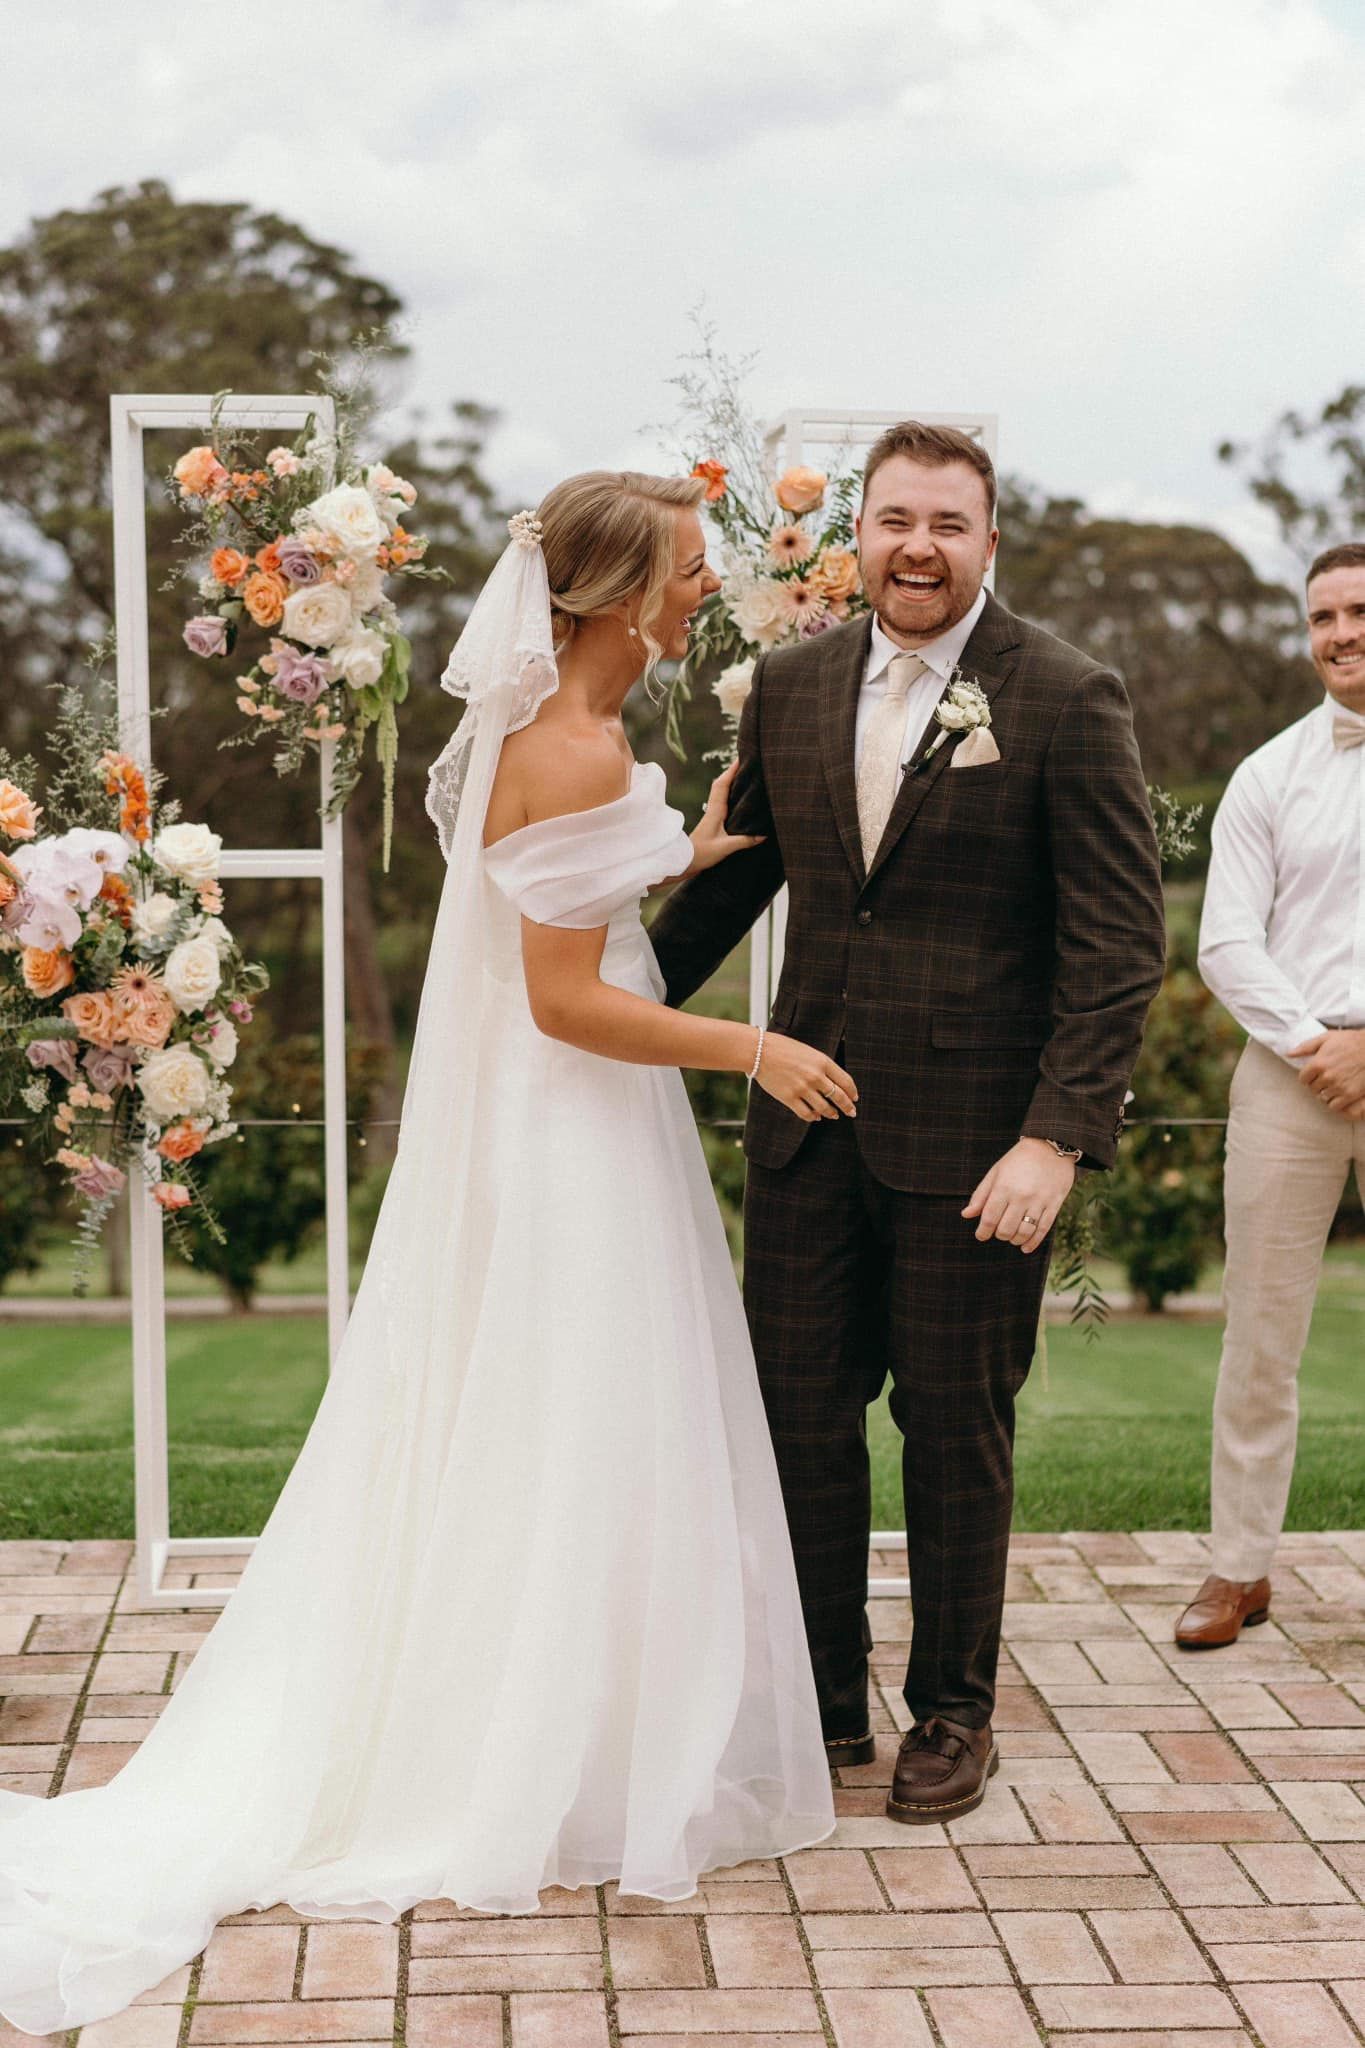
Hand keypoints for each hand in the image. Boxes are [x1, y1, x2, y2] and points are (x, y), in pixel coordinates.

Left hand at [688, 760, 766, 872]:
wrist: (684, 862)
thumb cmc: (701, 854)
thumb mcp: (725, 848)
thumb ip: (744, 840)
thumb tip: (763, 835)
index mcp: (715, 811)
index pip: (722, 785)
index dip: (731, 771)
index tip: (741, 758)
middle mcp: (713, 809)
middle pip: (722, 784)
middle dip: (733, 771)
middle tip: (746, 762)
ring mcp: (713, 815)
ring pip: (722, 792)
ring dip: (732, 782)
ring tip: (746, 775)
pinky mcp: (714, 822)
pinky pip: (723, 802)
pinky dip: (731, 795)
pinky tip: (740, 799)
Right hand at [755, 1033, 857, 1121]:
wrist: (759, 1051)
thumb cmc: (783, 1048)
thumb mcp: (809, 1051)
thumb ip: (821, 1066)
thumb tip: (832, 1083)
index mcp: (822, 1061)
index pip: (846, 1081)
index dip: (852, 1092)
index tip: (855, 1098)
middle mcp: (815, 1076)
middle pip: (838, 1096)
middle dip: (848, 1107)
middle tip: (852, 1112)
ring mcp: (802, 1088)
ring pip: (824, 1108)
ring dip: (832, 1113)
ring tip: (834, 1115)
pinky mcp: (789, 1098)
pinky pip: (806, 1113)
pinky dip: (814, 1117)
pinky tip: (816, 1117)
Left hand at [963, 1137, 1075, 1253]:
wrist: (1050, 1146)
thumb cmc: (1018, 1159)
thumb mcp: (996, 1172)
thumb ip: (981, 1195)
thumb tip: (966, 1215)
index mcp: (1003, 1187)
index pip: (989, 1218)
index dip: (983, 1231)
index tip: (981, 1235)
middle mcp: (1021, 1196)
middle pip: (1006, 1229)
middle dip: (999, 1235)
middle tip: (998, 1232)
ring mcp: (1039, 1201)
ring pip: (1024, 1232)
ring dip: (1014, 1240)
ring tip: (1011, 1237)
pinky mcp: (1054, 1204)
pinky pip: (1043, 1229)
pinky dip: (1033, 1242)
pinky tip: (1025, 1247)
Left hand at [1288, 1029, 1364, 1116]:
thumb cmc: (1351, 1041)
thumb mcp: (1327, 1038)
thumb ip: (1306, 1047)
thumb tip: (1289, 1054)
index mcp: (1318, 1063)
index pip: (1303, 1079)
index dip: (1308, 1077)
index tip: (1313, 1075)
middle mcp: (1326, 1076)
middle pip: (1312, 1089)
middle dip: (1317, 1084)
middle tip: (1325, 1079)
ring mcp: (1338, 1086)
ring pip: (1322, 1098)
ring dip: (1326, 1093)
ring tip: (1333, 1086)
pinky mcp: (1349, 1094)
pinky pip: (1334, 1106)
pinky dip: (1335, 1102)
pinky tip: (1340, 1094)